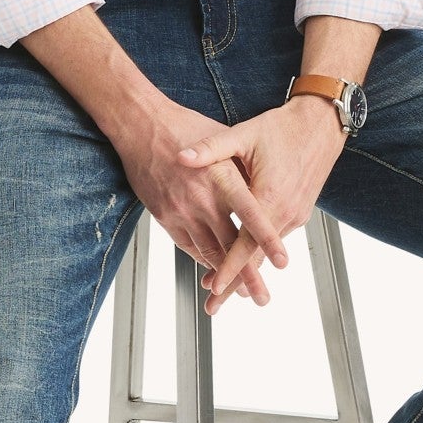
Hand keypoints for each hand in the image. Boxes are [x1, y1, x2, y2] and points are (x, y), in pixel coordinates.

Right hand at [113, 98, 292, 307]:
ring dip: (224, 275)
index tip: (282, 261)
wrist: (140, 125)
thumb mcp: (224, 140)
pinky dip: (204, 260)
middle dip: (247, 274)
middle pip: (229, 244)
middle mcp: (202, 199)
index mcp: (222, 177)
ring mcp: (181, 211)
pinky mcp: (165, 217)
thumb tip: (266, 191)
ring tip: (240, 294)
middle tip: (262, 296)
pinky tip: (215, 269)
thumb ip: (243, 171)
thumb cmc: (184, 127)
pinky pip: (188, 246)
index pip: (250, 214)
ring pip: (207, 252)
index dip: (266, 239)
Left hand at [176, 95, 347, 312]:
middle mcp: (286, 212)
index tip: (213, 287)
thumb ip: (212, 149)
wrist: (322, 123)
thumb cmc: (282, 128)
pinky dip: (259, 252)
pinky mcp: (299, 211)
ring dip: (247, 269)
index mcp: (270, 197)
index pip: (245, 242)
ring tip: (225, 291)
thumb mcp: (244, 135)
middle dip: (235, 284)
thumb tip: (182, 156)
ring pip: (266, 251)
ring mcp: (295, 214)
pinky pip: (275, 238)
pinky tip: (244, 260)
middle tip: (213, 307)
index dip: (227, 267)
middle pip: (256, 258)